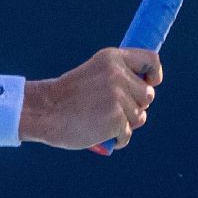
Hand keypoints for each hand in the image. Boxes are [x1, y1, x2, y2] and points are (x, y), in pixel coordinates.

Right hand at [20, 47, 161, 150]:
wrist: (43, 111)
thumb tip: (147, 89)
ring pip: (139, 117)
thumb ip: (118, 76)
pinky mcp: (116, 119)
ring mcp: (117, 97)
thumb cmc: (68, 96)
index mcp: (112, 58)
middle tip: (111, 108)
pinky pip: (127, 134)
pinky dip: (117, 139)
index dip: (154, 76)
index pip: (152, 60)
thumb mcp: (94, 74)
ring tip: (100, 119)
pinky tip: (99, 133)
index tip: (149, 84)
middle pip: (148, 95)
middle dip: (135, 105)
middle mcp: (117, 74)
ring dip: (124, 124)